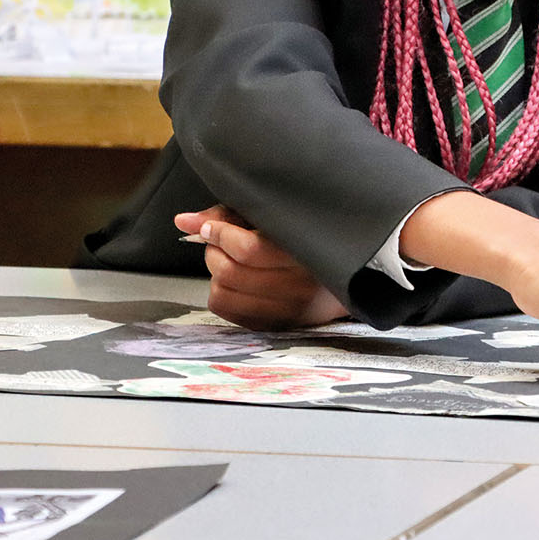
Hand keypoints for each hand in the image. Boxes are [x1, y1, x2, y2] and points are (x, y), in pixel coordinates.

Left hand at [175, 206, 348, 329]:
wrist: (353, 276)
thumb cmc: (309, 238)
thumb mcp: (277, 216)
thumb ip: (232, 214)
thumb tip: (185, 221)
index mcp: (305, 251)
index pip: (249, 249)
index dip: (221, 234)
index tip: (210, 226)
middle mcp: (299, 286)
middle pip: (230, 272)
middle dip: (215, 251)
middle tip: (221, 240)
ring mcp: (287, 310)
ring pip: (222, 293)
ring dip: (216, 273)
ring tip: (230, 260)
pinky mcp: (276, 325)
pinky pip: (226, 311)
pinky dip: (221, 293)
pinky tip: (237, 281)